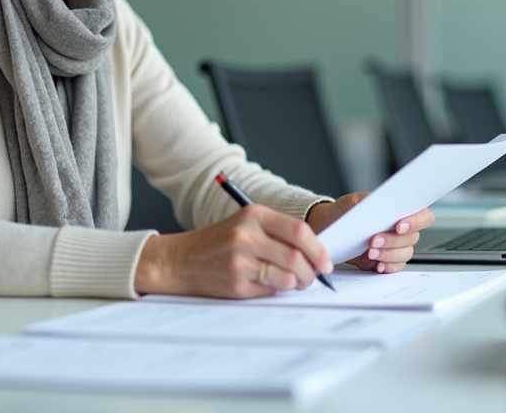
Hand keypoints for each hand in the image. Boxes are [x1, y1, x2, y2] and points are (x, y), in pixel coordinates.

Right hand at [134, 205, 333, 297]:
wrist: (180, 260)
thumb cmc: (219, 242)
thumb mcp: (246, 225)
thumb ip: (278, 233)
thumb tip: (316, 253)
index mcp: (254, 215)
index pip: (299, 232)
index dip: (318, 250)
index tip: (325, 262)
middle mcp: (246, 235)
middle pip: (296, 257)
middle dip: (311, 271)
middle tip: (312, 276)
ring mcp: (239, 260)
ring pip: (286, 277)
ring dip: (296, 283)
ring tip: (292, 282)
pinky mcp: (235, 283)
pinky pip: (270, 290)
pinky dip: (276, 290)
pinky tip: (267, 284)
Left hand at [306, 193, 435, 273]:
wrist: (331, 227)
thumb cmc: (345, 211)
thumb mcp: (353, 202)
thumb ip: (367, 202)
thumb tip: (378, 207)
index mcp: (400, 211)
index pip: (423, 216)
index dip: (416, 221)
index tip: (399, 226)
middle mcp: (402, 229)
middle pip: (413, 238)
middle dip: (393, 240)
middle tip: (374, 240)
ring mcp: (396, 246)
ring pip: (405, 254)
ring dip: (388, 254)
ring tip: (370, 252)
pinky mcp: (387, 261)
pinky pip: (396, 267)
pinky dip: (388, 267)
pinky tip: (377, 265)